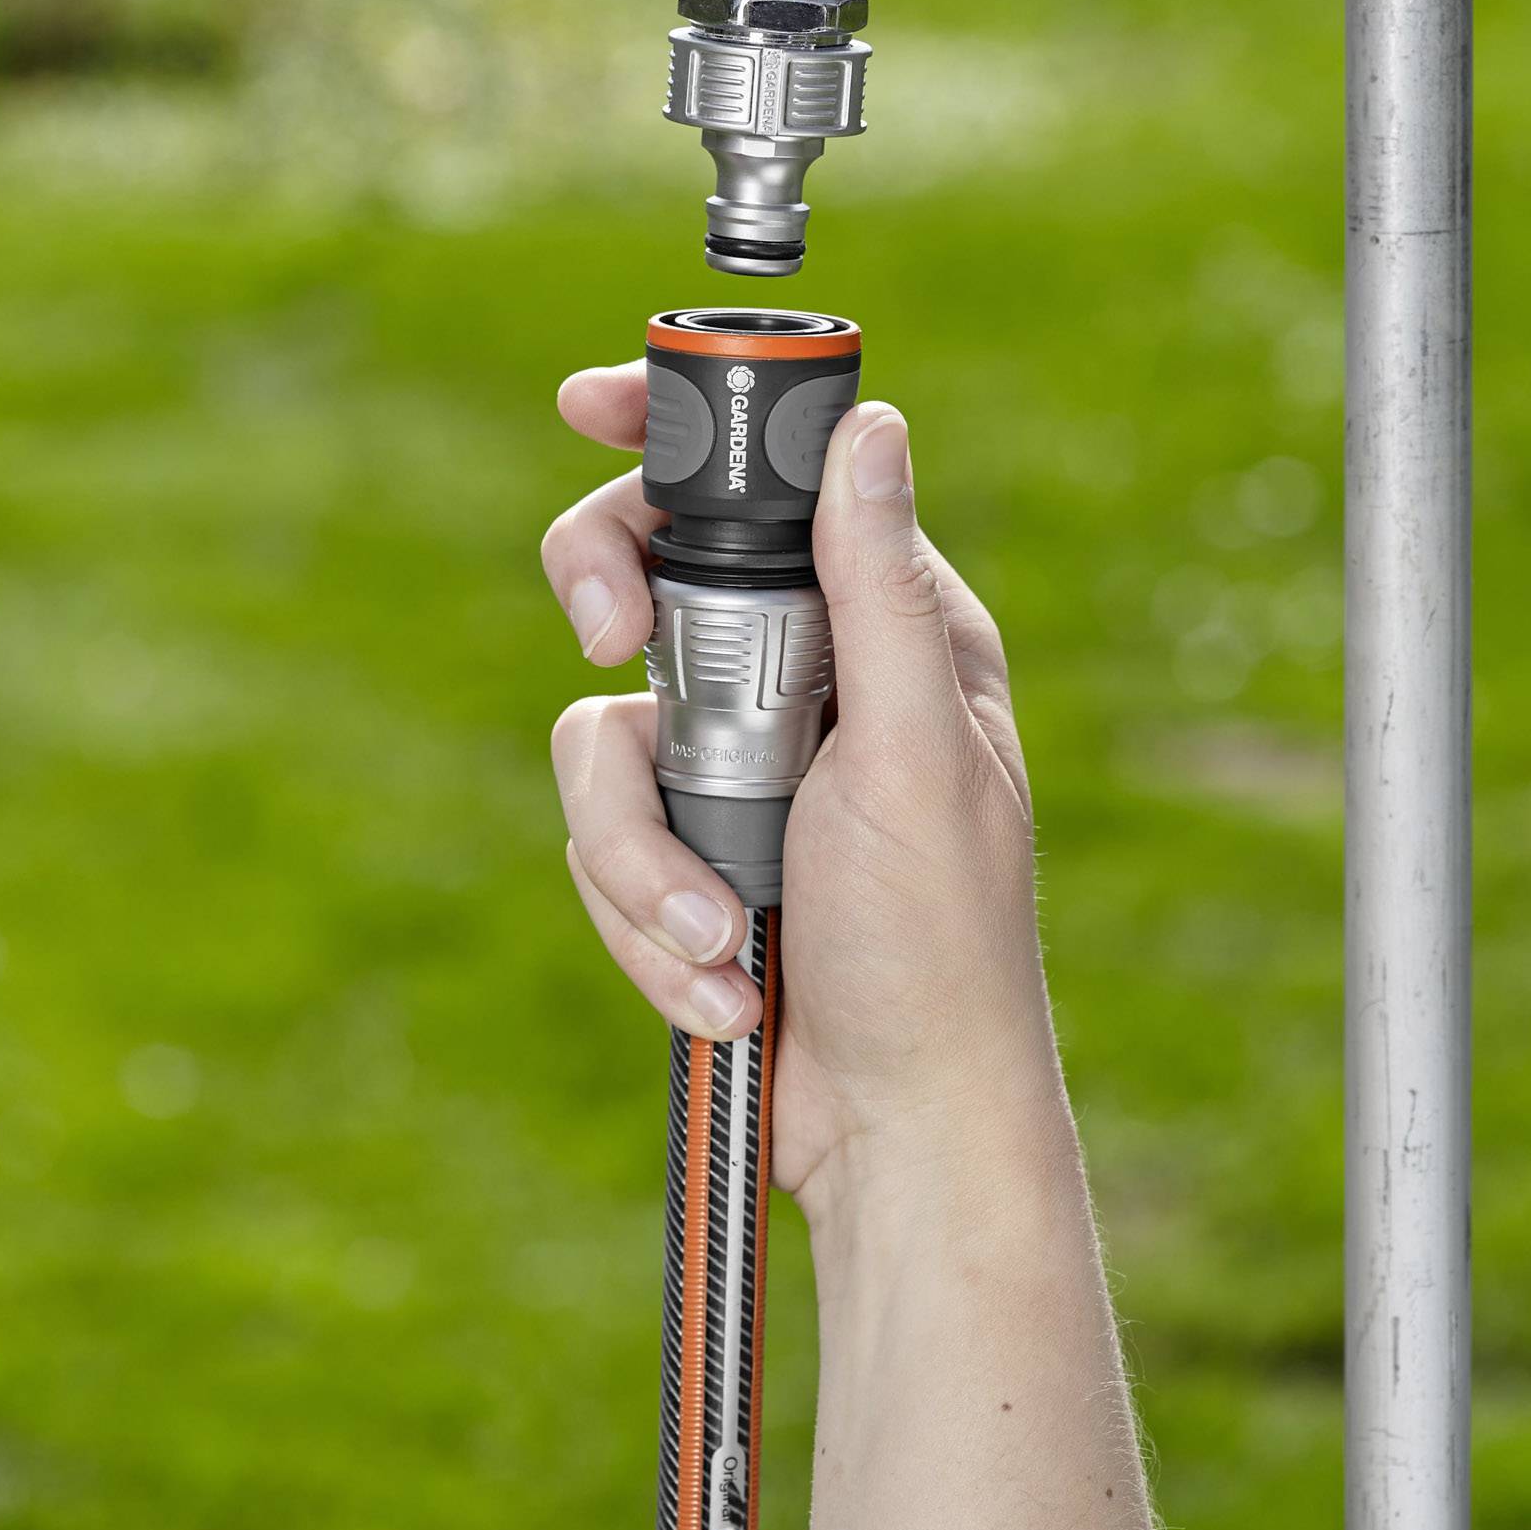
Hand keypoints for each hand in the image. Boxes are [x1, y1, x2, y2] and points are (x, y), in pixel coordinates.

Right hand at [542, 364, 1069, 1216]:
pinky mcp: (677, 845)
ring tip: (720, 935)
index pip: (770, 485)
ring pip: (599, 731)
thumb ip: (878, 587)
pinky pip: (596, 837)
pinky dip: (645, 919)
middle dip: (606, 615)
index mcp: (883, 625)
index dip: (672, 432)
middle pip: (642, 576)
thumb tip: (874, 427)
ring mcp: (728, 763)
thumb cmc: (941, 943)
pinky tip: (726, 985)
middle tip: (601, 640)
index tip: (589, 404)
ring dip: (642, 851)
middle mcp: (799, 676)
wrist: (893, 1125)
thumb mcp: (916, 749)